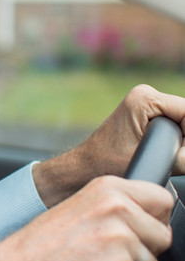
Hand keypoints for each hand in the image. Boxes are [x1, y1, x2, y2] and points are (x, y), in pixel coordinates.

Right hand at [0, 176, 173, 260]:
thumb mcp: (83, 204)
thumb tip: (153, 217)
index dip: (155, 219)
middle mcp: (117, 207)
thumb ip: (119, 205)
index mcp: (109, 187)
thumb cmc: (48, 239)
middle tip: (112, 250)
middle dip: (144, 249)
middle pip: (163, 235)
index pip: (163, 198)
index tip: (140, 228)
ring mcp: (119, 236)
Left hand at [34, 85, 184, 206]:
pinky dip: (176, 140)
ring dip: (181, 141)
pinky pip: (175, 125)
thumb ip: (184, 157)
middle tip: (172, 157)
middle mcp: (147, 94)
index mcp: (145, 98)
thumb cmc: (108, 163)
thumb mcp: (153, 160)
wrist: (86, 165)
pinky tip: (162, 151)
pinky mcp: (148, 114)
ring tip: (163, 155)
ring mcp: (147, 103)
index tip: (180, 153)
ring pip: (183, 122)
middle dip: (184, 140)